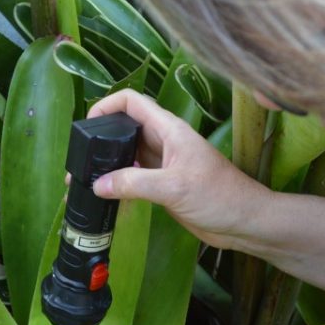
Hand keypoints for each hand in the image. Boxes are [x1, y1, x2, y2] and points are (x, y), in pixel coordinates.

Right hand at [86, 90, 273, 249]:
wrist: (244, 222)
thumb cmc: (220, 196)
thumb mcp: (174, 187)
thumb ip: (135, 183)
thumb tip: (99, 184)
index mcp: (170, 130)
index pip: (132, 102)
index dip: (107, 105)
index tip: (87, 124)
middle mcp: (164, 142)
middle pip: (125, 128)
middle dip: (101, 140)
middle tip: (80, 161)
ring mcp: (164, 163)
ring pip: (128, 155)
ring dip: (107, 165)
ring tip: (85, 181)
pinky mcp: (164, 185)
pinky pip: (135, 178)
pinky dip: (119, 185)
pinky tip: (106, 197)